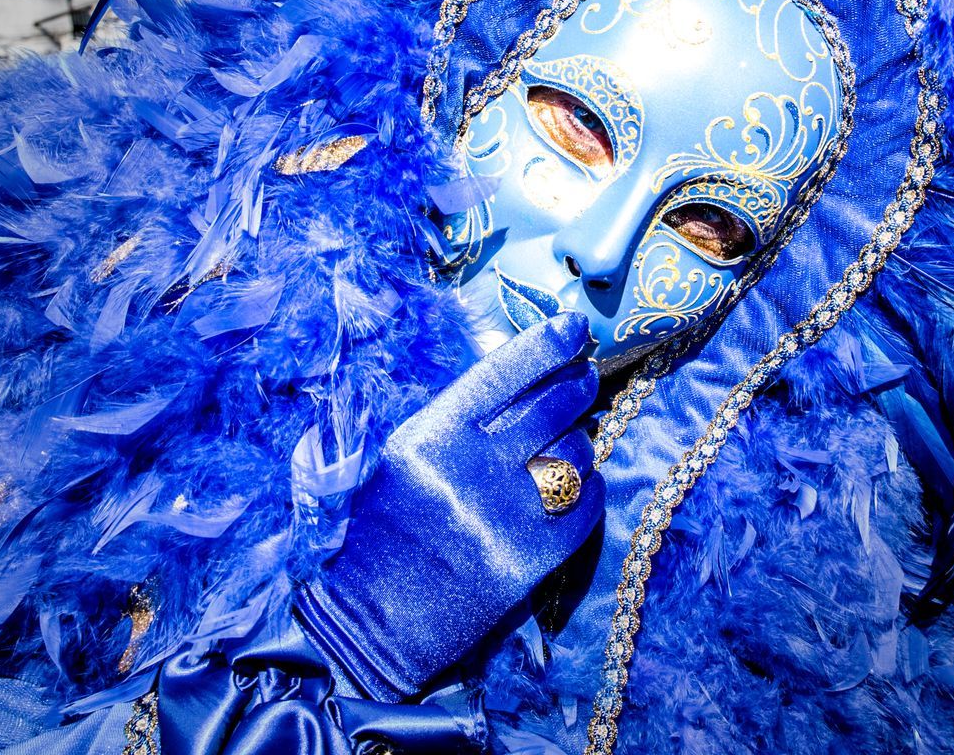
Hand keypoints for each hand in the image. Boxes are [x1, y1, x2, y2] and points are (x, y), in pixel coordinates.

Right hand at [293, 313, 601, 699]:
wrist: (363, 624)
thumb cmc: (370, 536)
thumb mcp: (390, 462)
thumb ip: (442, 421)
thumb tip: (505, 380)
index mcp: (427, 438)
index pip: (501, 373)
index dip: (545, 345)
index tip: (574, 329)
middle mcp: (469, 472)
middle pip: (550, 408)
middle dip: (575, 386)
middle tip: (583, 379)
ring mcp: (503, 518)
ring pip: (573, 457)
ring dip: (579, 442)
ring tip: (570, 441)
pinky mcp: (528, 562)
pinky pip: (584, 510)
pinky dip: (589, 490)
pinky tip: (580, 485)